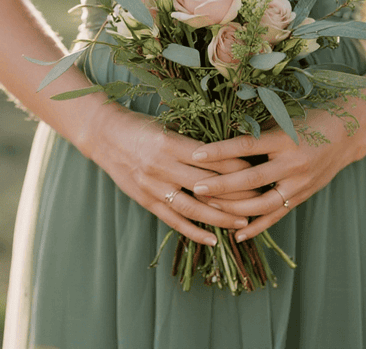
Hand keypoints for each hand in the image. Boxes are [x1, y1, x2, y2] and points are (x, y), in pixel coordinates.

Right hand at [79, 104, 252, 245]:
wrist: (102, 135)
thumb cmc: (139, 127)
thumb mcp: (167, 128)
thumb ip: (193, 144)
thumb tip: (230, 156)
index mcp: (170, 143)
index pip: (212, 158)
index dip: (238, 166)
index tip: (259, 169)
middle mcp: (161, 166)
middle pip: (207, 185)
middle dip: (238, 193)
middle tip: (263, 198)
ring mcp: (152, 186)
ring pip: (193, 207)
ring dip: (221, 217)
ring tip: (244, 222)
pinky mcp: (145, 200)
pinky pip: (173, 219)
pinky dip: (194, 231)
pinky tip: (212, 239)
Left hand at [189, 117, 356, 242]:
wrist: (346, 135)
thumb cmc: (307, 119)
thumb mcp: (281, 118)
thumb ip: (253, 129)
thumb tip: (216, 135)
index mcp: (285, 139)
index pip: (246, 145)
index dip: (219, 151)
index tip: (195, 154)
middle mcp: (293, 164)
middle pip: (251, 179)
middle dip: (221, 185)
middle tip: (195, 187)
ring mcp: (299, 184)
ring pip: (262, 204)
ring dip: (234, 209)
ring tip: (208, 208)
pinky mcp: (302, 197)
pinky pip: (276, 216)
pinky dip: (256, 227)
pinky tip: (236, 234)